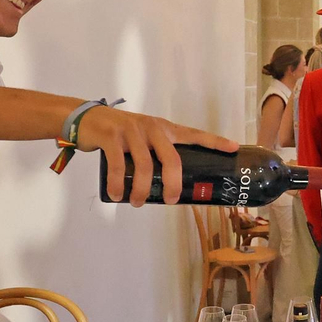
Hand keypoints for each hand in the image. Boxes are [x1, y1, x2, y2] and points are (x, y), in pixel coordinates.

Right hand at [81, 108, 238, 205]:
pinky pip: (119, 166)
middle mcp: (153, 128)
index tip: (234, 148)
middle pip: (172, 160)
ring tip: (138, 203)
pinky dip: (119, 185)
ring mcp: (132, 131)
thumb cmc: (120, 133)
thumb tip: (169, 185)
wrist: (87, 118)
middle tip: (171, 202)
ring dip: (143, 191)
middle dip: (174, 185)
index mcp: (165, 129)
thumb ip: (156, 153)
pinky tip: (117, 196)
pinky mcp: (112, 137)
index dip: (215, 142)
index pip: (194, 134)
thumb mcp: (144, 137)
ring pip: (145, 167)